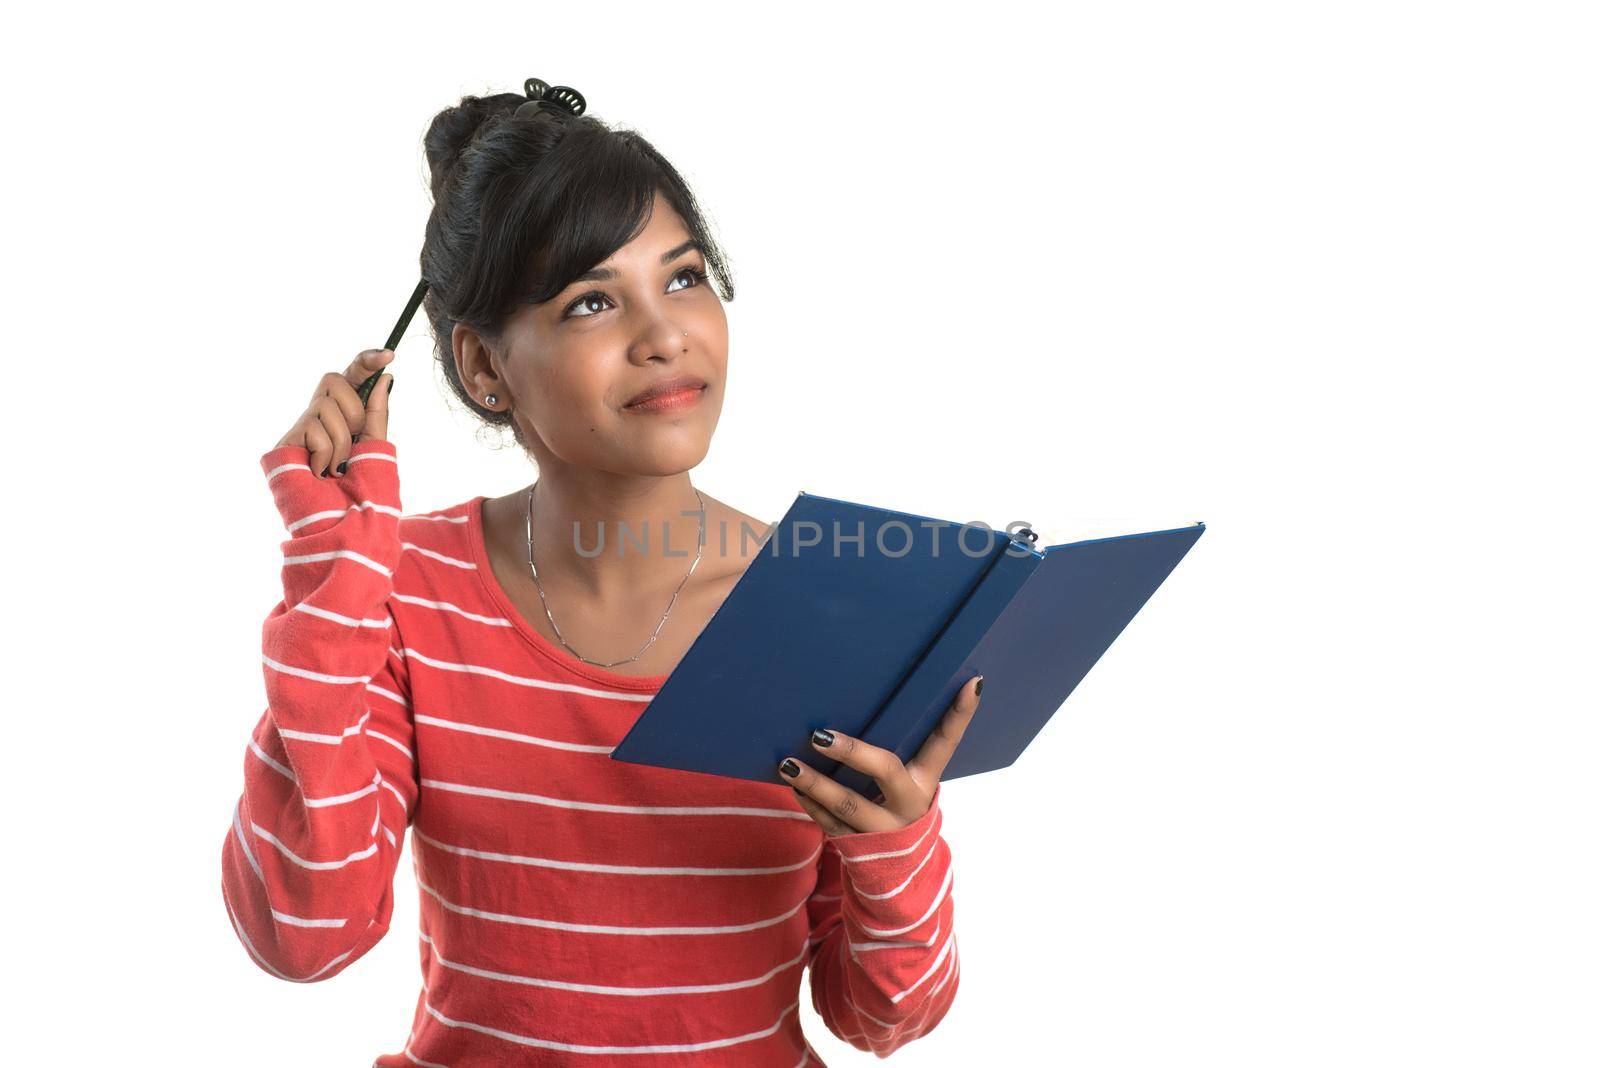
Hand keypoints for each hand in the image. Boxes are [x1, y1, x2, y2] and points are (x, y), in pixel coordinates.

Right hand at [275, 348, 394, 477]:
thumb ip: (377, 413)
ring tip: (337, 468)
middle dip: (354, 413)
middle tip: (352, 447)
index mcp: (345, 412)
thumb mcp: (374, 445)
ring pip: (329, 408)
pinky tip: (320, 473)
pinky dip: (326, 456)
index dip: (368, 361)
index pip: (353, 376)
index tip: (389, 354)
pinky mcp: (286, 441)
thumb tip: (386, 377)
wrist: (340, 522)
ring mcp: (301, 426)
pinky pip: (315, 430)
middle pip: (337, 380)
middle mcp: (320, 413)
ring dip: (342, 444)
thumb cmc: (358, 489)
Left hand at [778, 674, 982, 836]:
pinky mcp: (857, 844)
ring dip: (815, 782)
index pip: (946, 741)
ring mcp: (883, 827)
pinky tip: (793, 785)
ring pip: (847, 804)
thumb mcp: (911, 778)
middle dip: (852, 751)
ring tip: (788, 763)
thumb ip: (904, 746)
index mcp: (926, 779)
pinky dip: (808, 802)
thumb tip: (892, 695)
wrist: (899, 867)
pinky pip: (828, 822)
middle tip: (820, 734)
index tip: (971, 684)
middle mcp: (908, 802)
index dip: (960, 714)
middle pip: (885, 769)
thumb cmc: (898, 802)